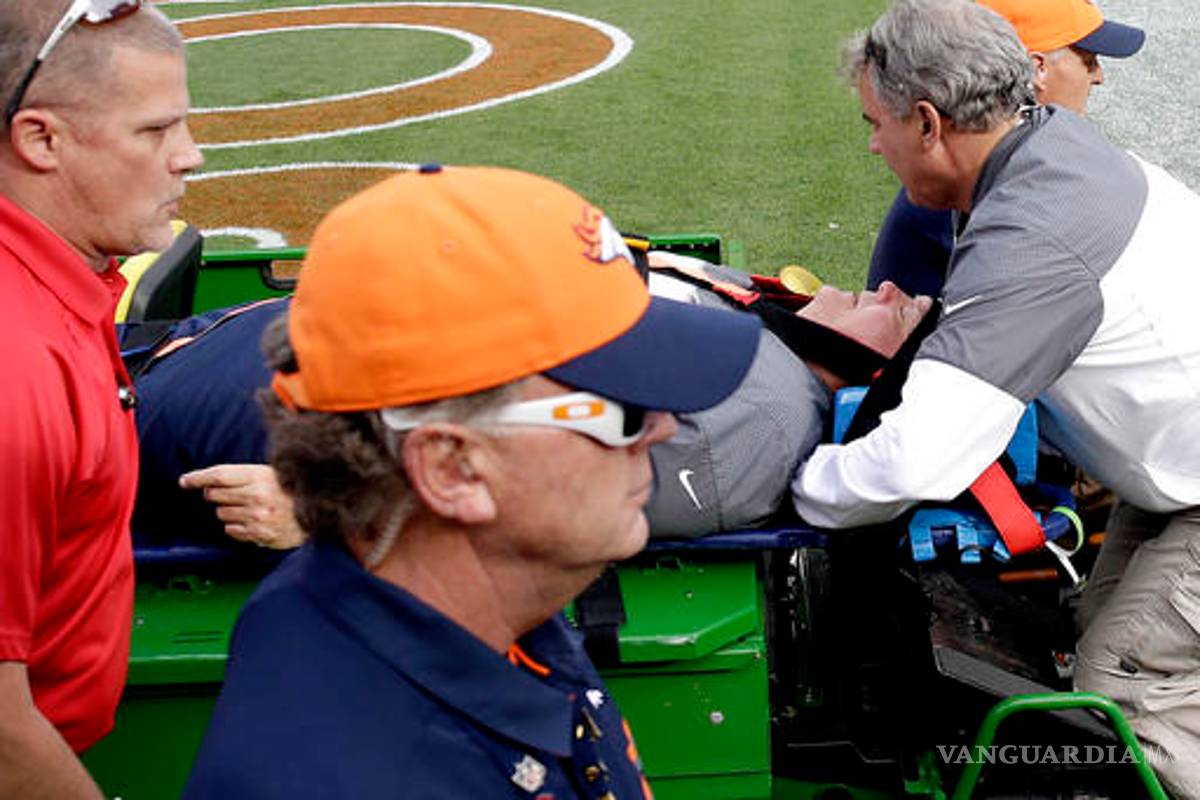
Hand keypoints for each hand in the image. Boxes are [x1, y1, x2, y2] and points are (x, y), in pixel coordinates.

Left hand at [179, 464, 303, 548]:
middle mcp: (256, 496)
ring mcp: (257, 517)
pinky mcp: (259, 535)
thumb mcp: (274, 474)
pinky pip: (231, 530)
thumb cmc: (296, 492)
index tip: (185, 481)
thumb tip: (212, 483)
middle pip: (215, 495)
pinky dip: (236, 526)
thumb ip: (247, 476)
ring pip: (222, 514)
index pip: (218, 476)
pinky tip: (251, 521)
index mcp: (260, 476)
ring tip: (248, 508)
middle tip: (230, 494)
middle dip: (216, 494)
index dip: (198, 478)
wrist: (322, 514)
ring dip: (228, 511)